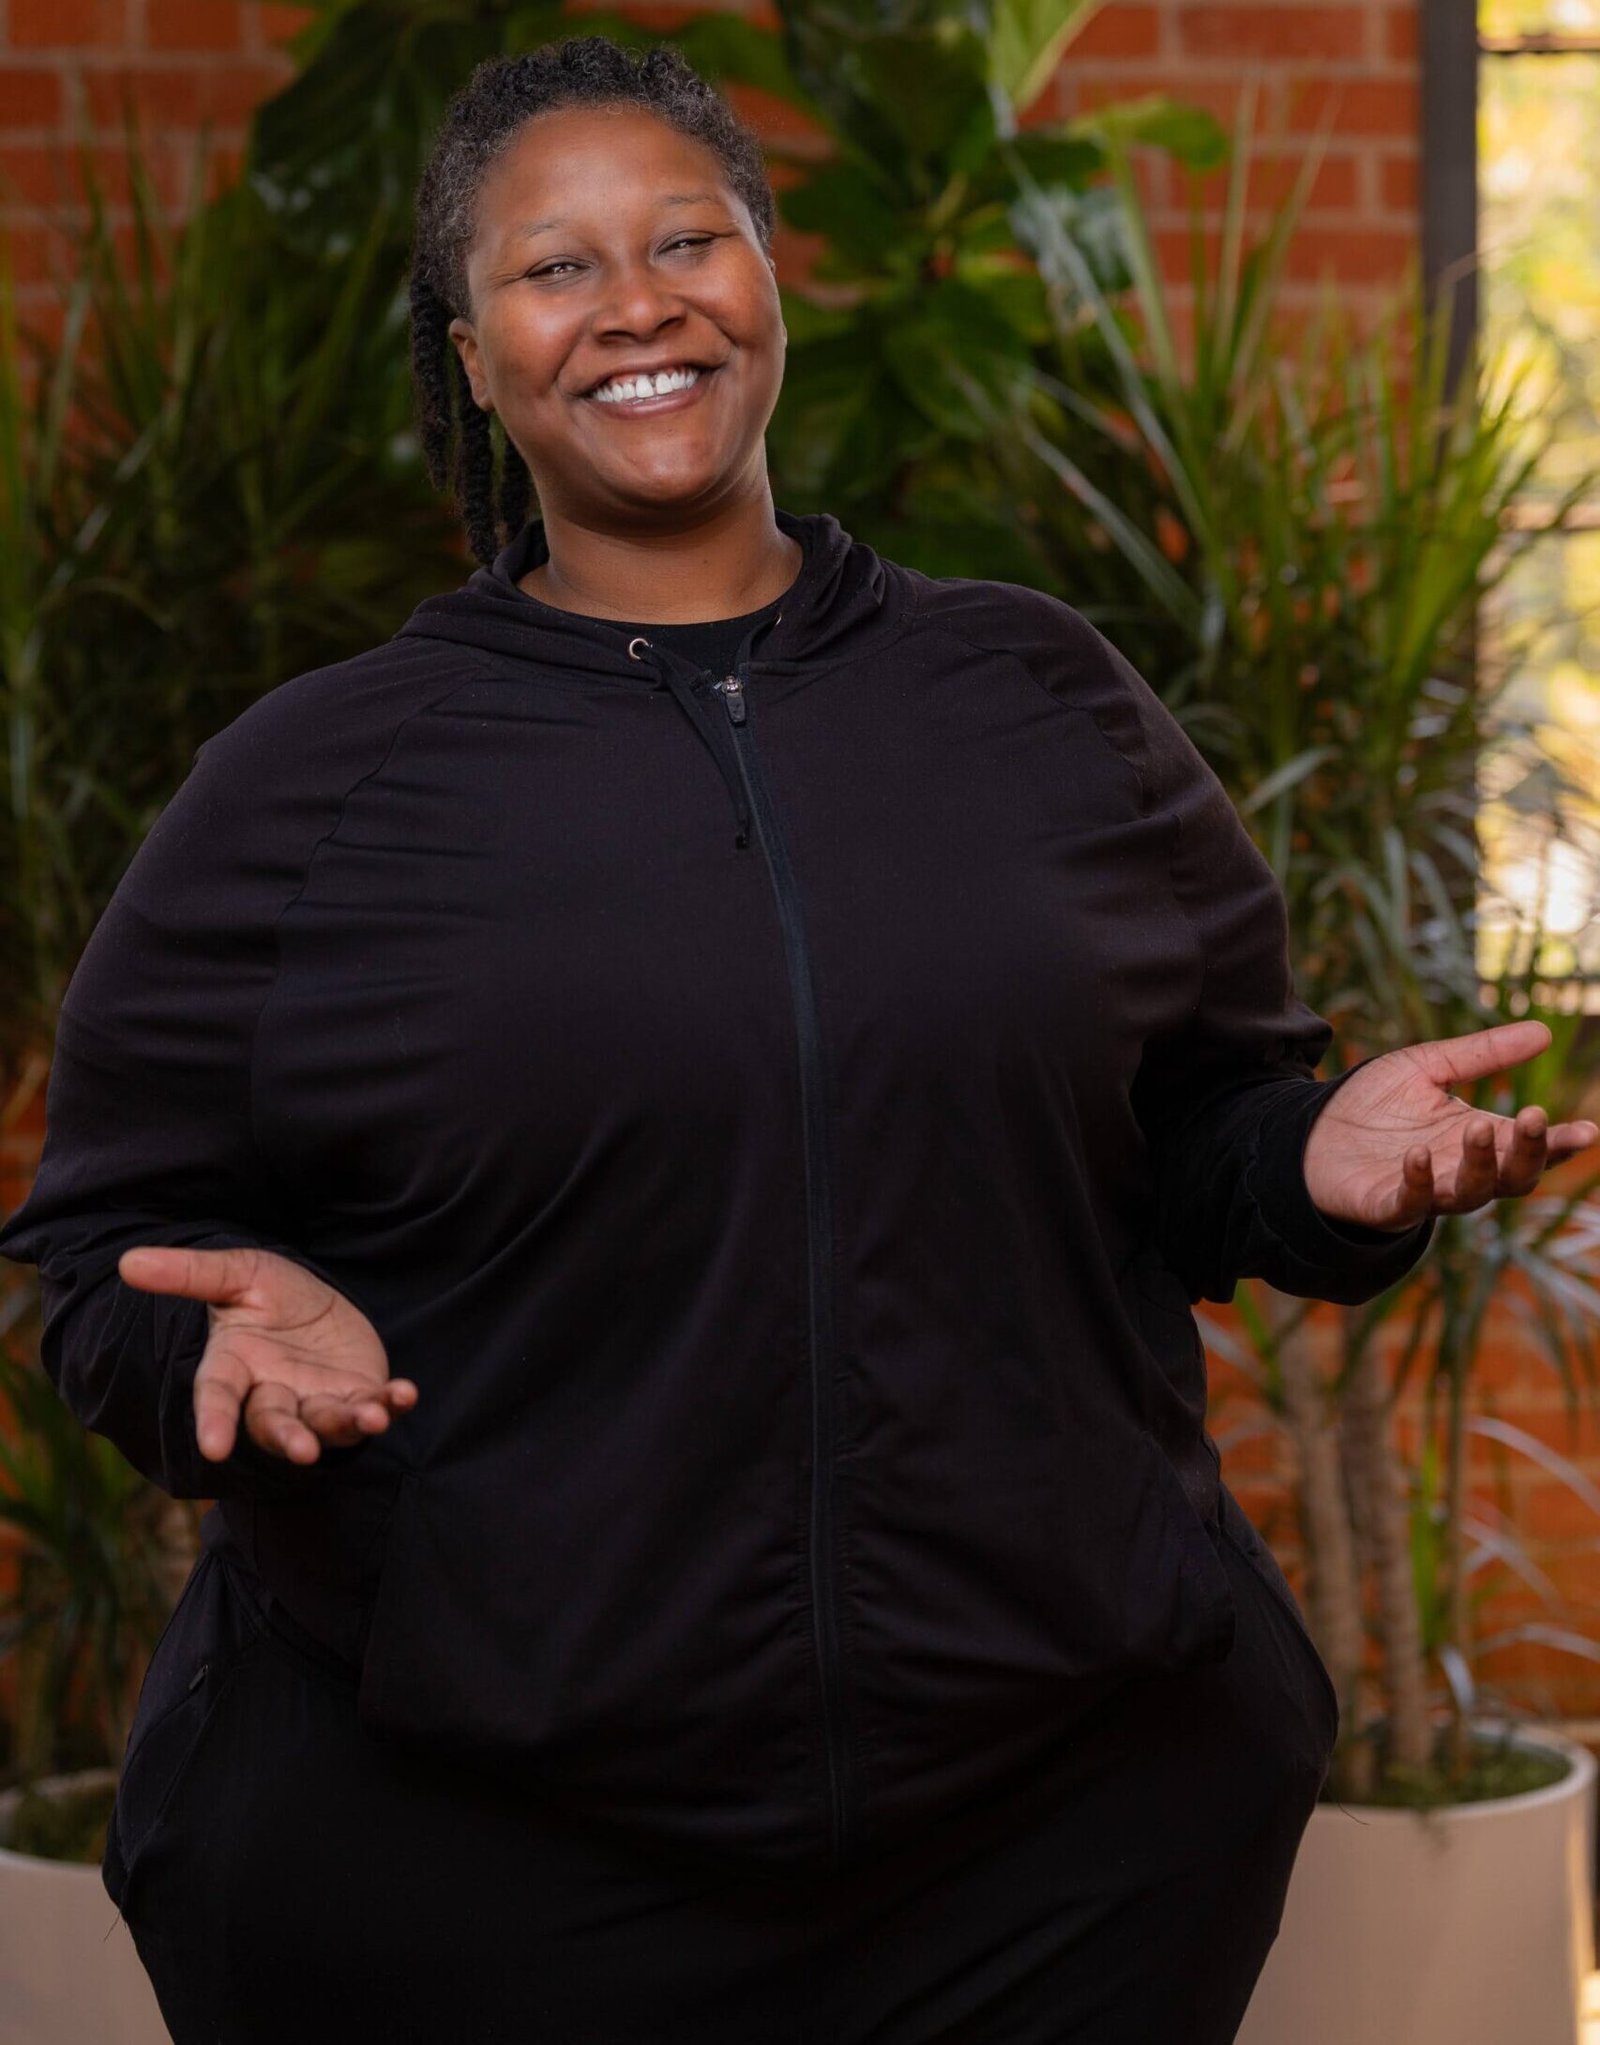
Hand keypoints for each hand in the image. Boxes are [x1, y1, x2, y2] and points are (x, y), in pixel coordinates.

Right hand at [118, 1244, 417, 1464]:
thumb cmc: (268, 1293)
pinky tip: (405, 1395)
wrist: (316, 1303)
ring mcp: (317, 1399)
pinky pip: (376, 1405)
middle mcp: (273, 1392)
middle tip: (303, 1450)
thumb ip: (189, 1273)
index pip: (218, 1398)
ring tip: (371, 1419)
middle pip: (274, 1423)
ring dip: (349, 1424)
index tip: (214, 1448)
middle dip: (289, 1438)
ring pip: (327, 1422)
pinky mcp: (359, 1395)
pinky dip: (392, 1405)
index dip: (214, 1423)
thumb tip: (128, 1261)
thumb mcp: (235, 1274)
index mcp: (234, 1367)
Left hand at [1302, 1020, 1599, 1233]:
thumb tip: (1543, 1031)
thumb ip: (1482, 1054)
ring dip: (1481, 1163)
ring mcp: (1426, 1192)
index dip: (1559, 1143)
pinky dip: (1418, 1183)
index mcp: (1479, 1138)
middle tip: (1536, 1118)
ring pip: (1470, 1193)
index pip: (1530, 1147)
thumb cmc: (1372, 1104)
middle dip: (1530, 1152)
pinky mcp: (1386, 1205)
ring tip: (1479, 1126)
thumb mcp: (1428, 1067)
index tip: (1586, 1130)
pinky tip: (1416, 1155)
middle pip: (1513, 1177)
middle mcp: (1460, 1170)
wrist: (1310, 1131)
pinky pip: (1410, 1202)